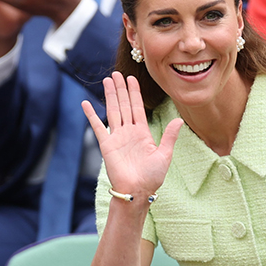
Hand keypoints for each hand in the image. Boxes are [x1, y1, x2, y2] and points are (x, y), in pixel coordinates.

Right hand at [82, 72, 182, 197]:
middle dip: (121, 89)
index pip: (137, 107)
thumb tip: (179, 120)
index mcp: (142, 133)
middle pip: (124, 105)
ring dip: (110, 96)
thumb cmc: (152, 177)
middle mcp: (129, 132)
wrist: (137, 191)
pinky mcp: (106, 145)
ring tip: (107, 81)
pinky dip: (91, 115)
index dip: (134, 93)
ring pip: (113, 111)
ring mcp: (117, 137)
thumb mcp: (165, 155)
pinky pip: (97, 127)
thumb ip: (169, 136)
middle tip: (117, 73)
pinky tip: (85, 103)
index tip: (132, 79)